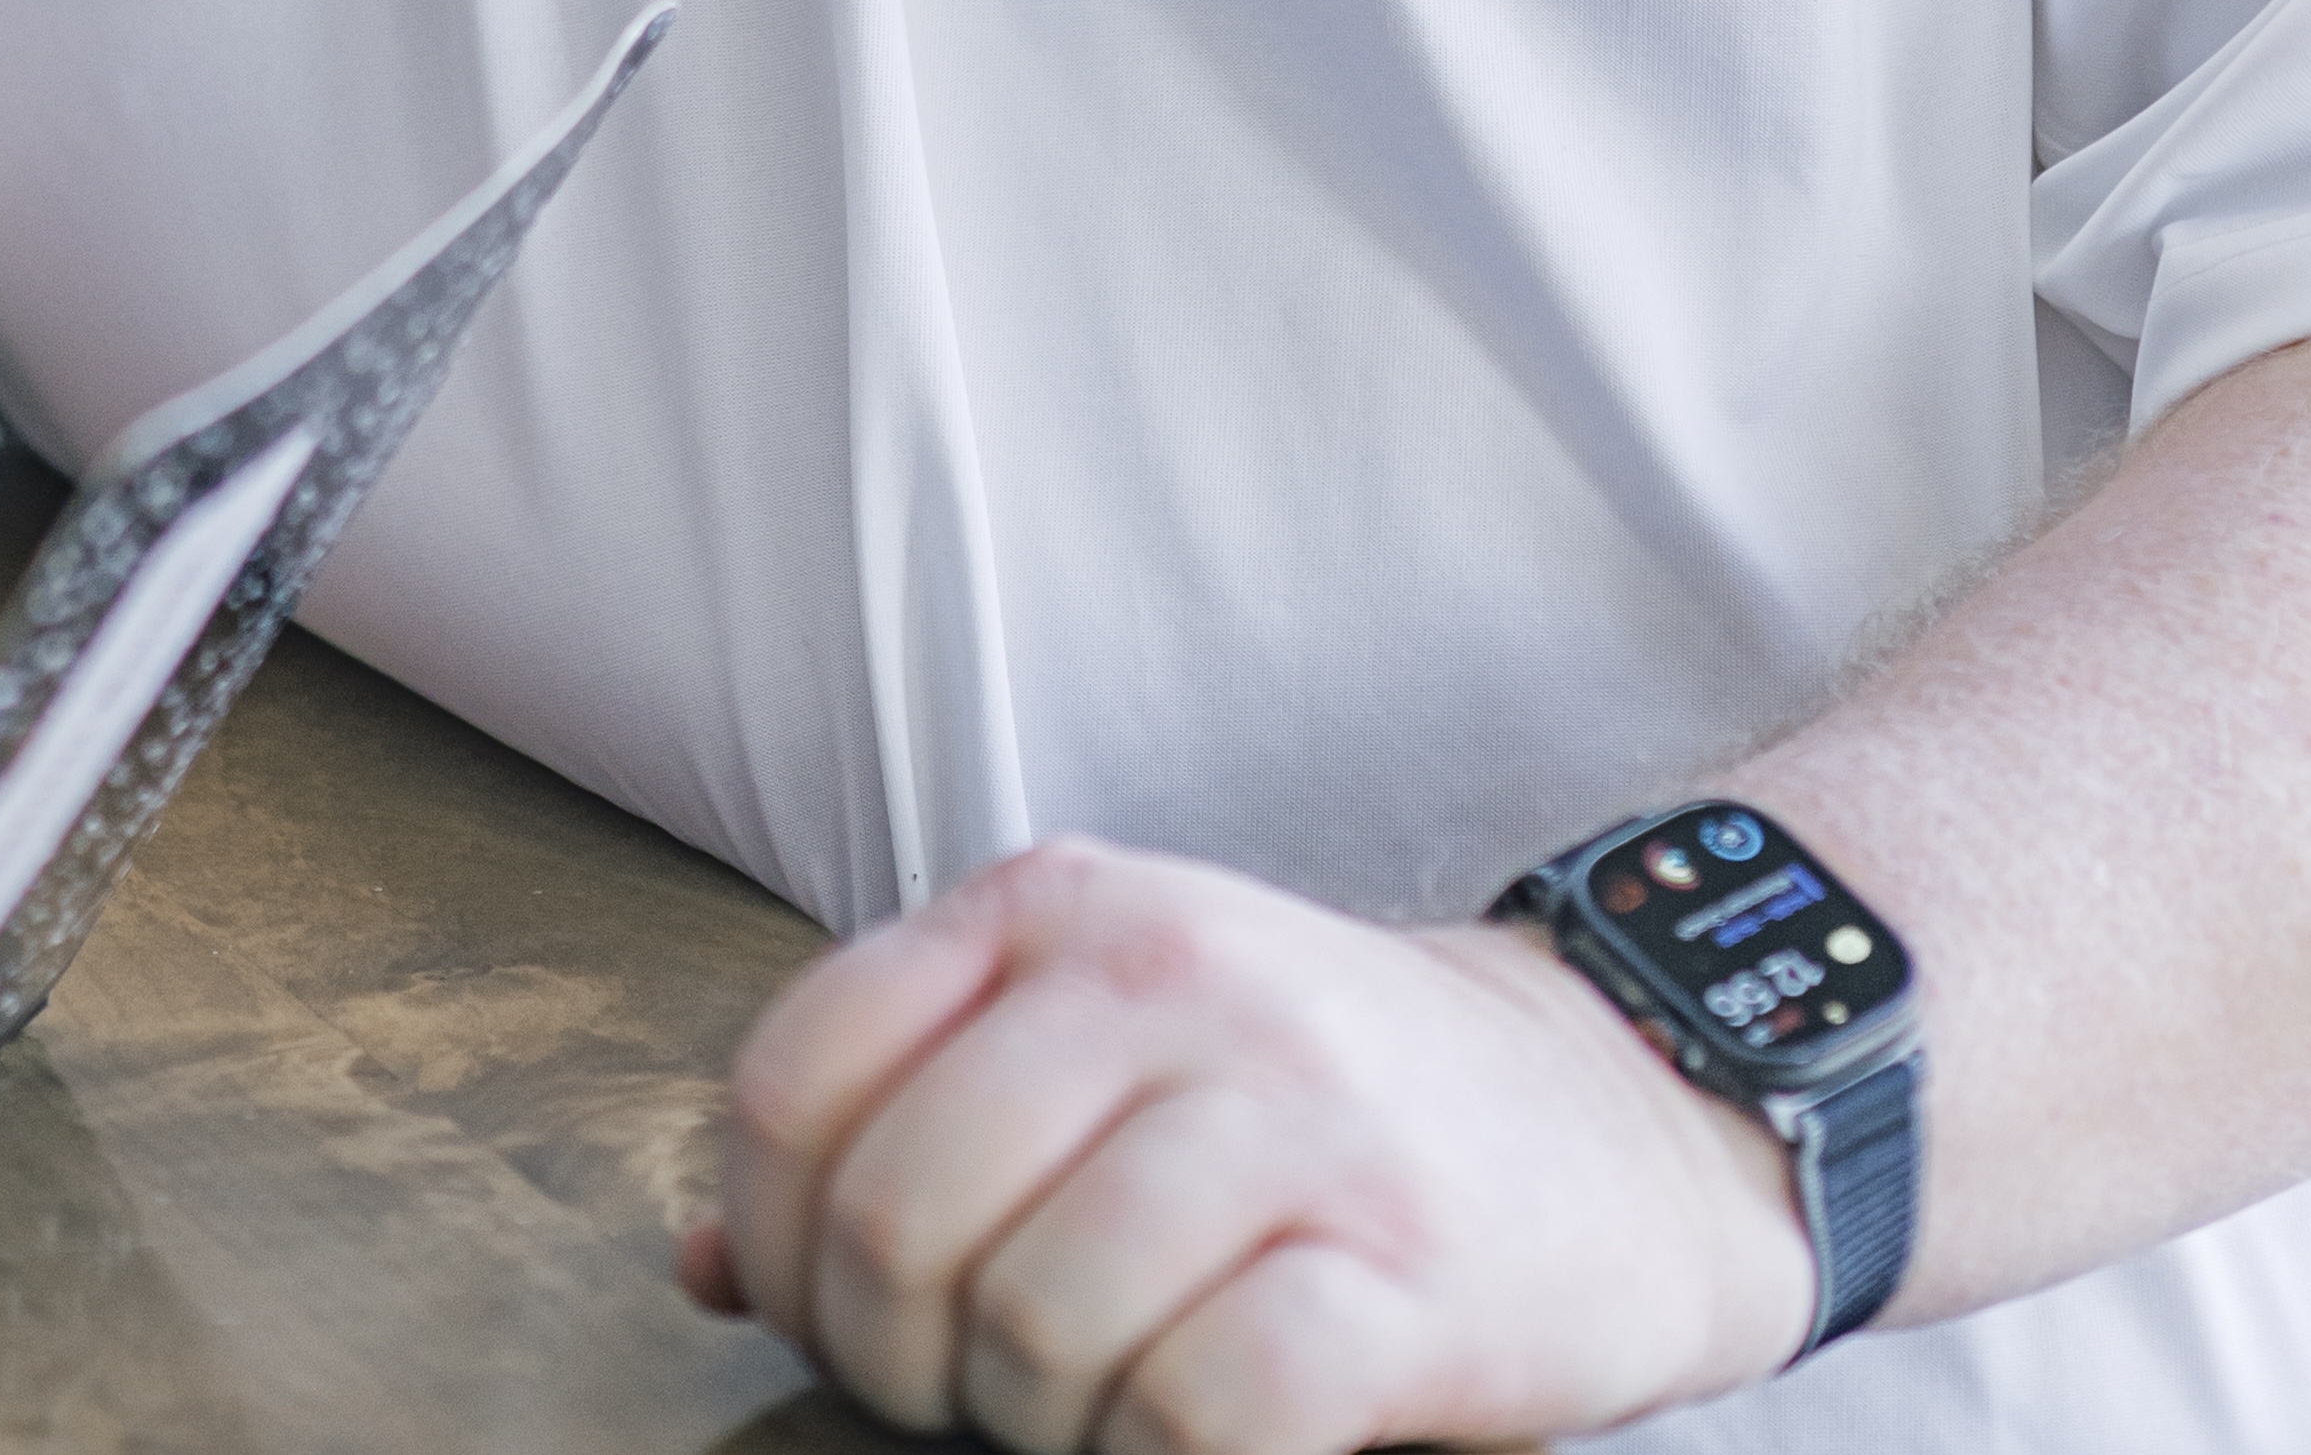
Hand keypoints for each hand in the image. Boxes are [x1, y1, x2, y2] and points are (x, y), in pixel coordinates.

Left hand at [681, 836, 1816, 1448]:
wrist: (1607, 1119)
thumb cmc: (1307, 1104)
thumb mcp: (1097, 1042)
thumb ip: (904, 1117)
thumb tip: (703, 1266)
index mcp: (1054, 907)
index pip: (796, 1082)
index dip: (772, 1246)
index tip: (831, 1322)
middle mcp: (1158, 978)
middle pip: (893, 1223)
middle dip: (900, 1365)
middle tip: (976, 1395)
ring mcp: (1287, 1115)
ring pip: (1031, 1326)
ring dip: (1040, 1427)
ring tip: (1107, 1405)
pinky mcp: (1398, 1271)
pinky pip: (1199, 1410)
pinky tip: (1204, 1430)